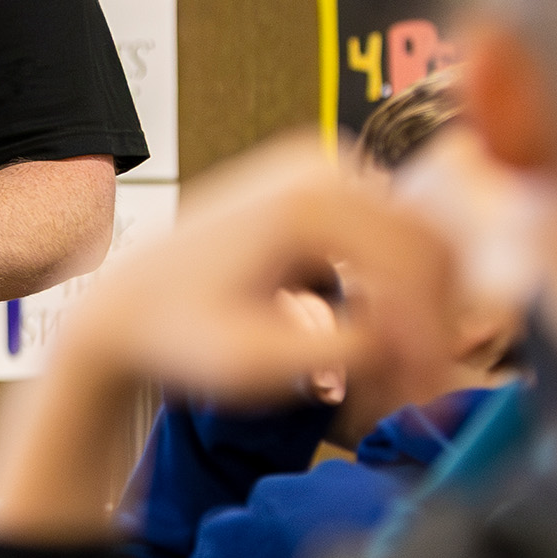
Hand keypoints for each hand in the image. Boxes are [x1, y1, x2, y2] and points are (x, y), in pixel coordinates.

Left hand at [55, 140, 455, 407]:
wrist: (123, 309)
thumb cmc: (175, 339)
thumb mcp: (257, 364)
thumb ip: (347, 352)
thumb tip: (416, 341)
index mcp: (305, 200)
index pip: (414, 263)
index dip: (430, 334)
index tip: (426, 393)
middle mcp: (318, 164)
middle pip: (428, 243)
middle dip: (433, 320)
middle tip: (424, 388)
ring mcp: (319, 165)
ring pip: (416, 240)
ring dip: (420, 306)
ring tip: (402, 373)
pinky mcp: (319, 181)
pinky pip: (388, 234)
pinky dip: (394, 287)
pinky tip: (379, 340)